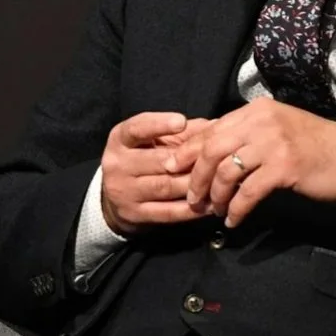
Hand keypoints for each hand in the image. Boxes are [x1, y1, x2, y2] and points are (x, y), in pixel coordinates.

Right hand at [99, 112, 214, 235]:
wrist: (116, 196)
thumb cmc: (143, 158)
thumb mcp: (154, 139)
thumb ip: (183, 131)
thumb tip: (216, 126)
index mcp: (120, 139)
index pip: (136, 129)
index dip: (158, 125)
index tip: (180, 121)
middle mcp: (117, 164)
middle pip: (158, 160)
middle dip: (188, 160)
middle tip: (216, 158)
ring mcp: (124, 192)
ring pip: (166, 186)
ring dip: (195, 184)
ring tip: (218, 181)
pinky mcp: (134, 214)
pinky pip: (168, 211)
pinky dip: (191, 209)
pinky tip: (210, 205)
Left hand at [184, 97, 335, 228]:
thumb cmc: (311, 146)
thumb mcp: (274, 130)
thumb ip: (243, 135)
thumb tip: (204, 149)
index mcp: (254, 111)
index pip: (210, 129)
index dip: (188, 150)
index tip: (173, 168)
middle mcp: (261, 122)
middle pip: (211, 149)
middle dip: (196, 176)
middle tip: (191, 197)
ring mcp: (273, 143)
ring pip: (227, 171)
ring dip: (216, 196)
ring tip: (214, 211)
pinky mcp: (284, 167)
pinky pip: (249, 192)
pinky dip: (237, 209)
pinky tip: (233, 220)